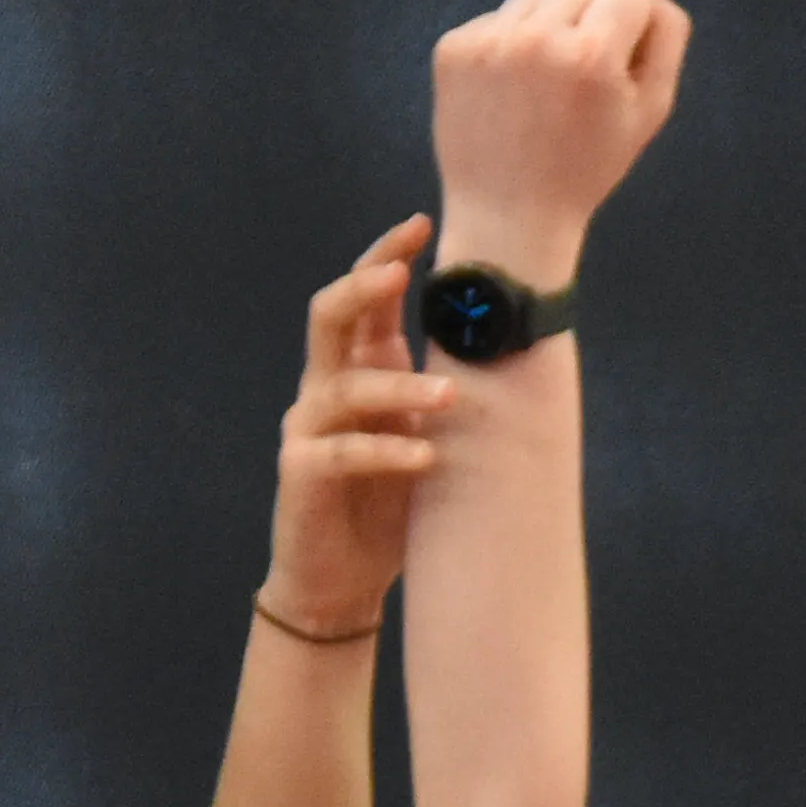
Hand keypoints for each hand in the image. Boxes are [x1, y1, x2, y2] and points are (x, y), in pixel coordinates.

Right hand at [262, 220, 447, 634]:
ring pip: (344, 385)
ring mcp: (307, 429)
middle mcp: (324, 388)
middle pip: (328, 315)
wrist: (341, 582)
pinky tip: (424, 458)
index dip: (385, 256)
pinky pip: (342, 453)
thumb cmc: (388, 505)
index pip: (364, 298)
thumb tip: (504, 342)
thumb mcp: (423, 434)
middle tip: (401, 274)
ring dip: (400, 388)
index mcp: (356, 369)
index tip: (420, 224)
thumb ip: (440, 388)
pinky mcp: (301, 474)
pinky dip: (385, 451)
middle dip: (363, 286)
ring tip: (450, 398)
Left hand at [428, 0, 692, 283]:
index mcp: (592, 55)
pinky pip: (497, 18)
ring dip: (548, 27)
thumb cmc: (587, 168)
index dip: (631, 24)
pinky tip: (508, 91)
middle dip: (590, 19)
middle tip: (578, 80)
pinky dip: (507, 43)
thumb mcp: (650, 110)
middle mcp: (537, 38)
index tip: (616, 64)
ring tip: (541, 86)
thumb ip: (665, 34)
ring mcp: (488, 40)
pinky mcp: (452, 48)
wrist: (508, 217)